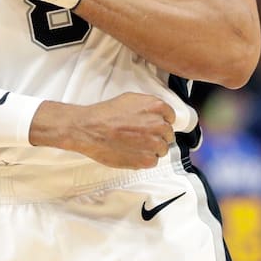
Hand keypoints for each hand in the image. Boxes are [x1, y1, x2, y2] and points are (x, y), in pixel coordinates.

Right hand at [34, 92, 175, 168]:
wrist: (90, 129)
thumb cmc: (105, 114)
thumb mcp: (129, 99)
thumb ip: (148, 106)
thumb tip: (157, 114)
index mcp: (155, 106)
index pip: (170, 116)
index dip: (161, 121)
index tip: (154, 125)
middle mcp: (158, 124)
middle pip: (168, 134)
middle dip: (158, 136)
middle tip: (142, 137)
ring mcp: (154, 143)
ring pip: (162, 149)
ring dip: (152, 149)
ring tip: (135, 146)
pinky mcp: (146, 159)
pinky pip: (153, 161)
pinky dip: (145, 159)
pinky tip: (132, 153)